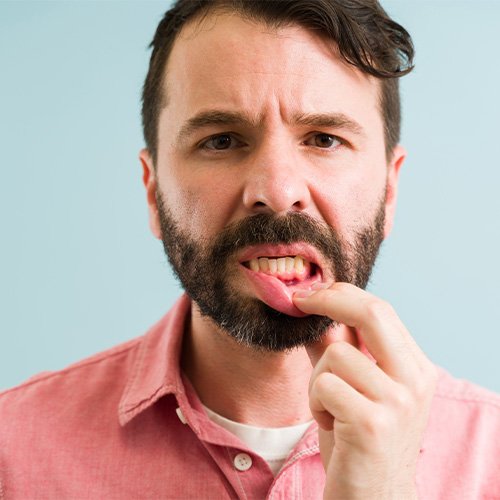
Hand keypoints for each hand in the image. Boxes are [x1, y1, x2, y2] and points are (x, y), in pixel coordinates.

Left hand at [293, 283, 436, 499]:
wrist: (373, 496)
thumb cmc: (358, 438)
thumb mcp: (353, 386)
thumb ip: (337, 348)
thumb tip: (312, 309)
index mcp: (415, 367)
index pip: (381, 310)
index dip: (341, 294)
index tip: (310, 293)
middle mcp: (415, 381)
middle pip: (371, 314)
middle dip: (328, 299)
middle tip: (299, 301)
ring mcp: (398, 403)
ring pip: (336, 354)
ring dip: (317, 379)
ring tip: (328, 407)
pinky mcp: (372, 424)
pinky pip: (324, 385)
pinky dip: (315, 403)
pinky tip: (330, 425)